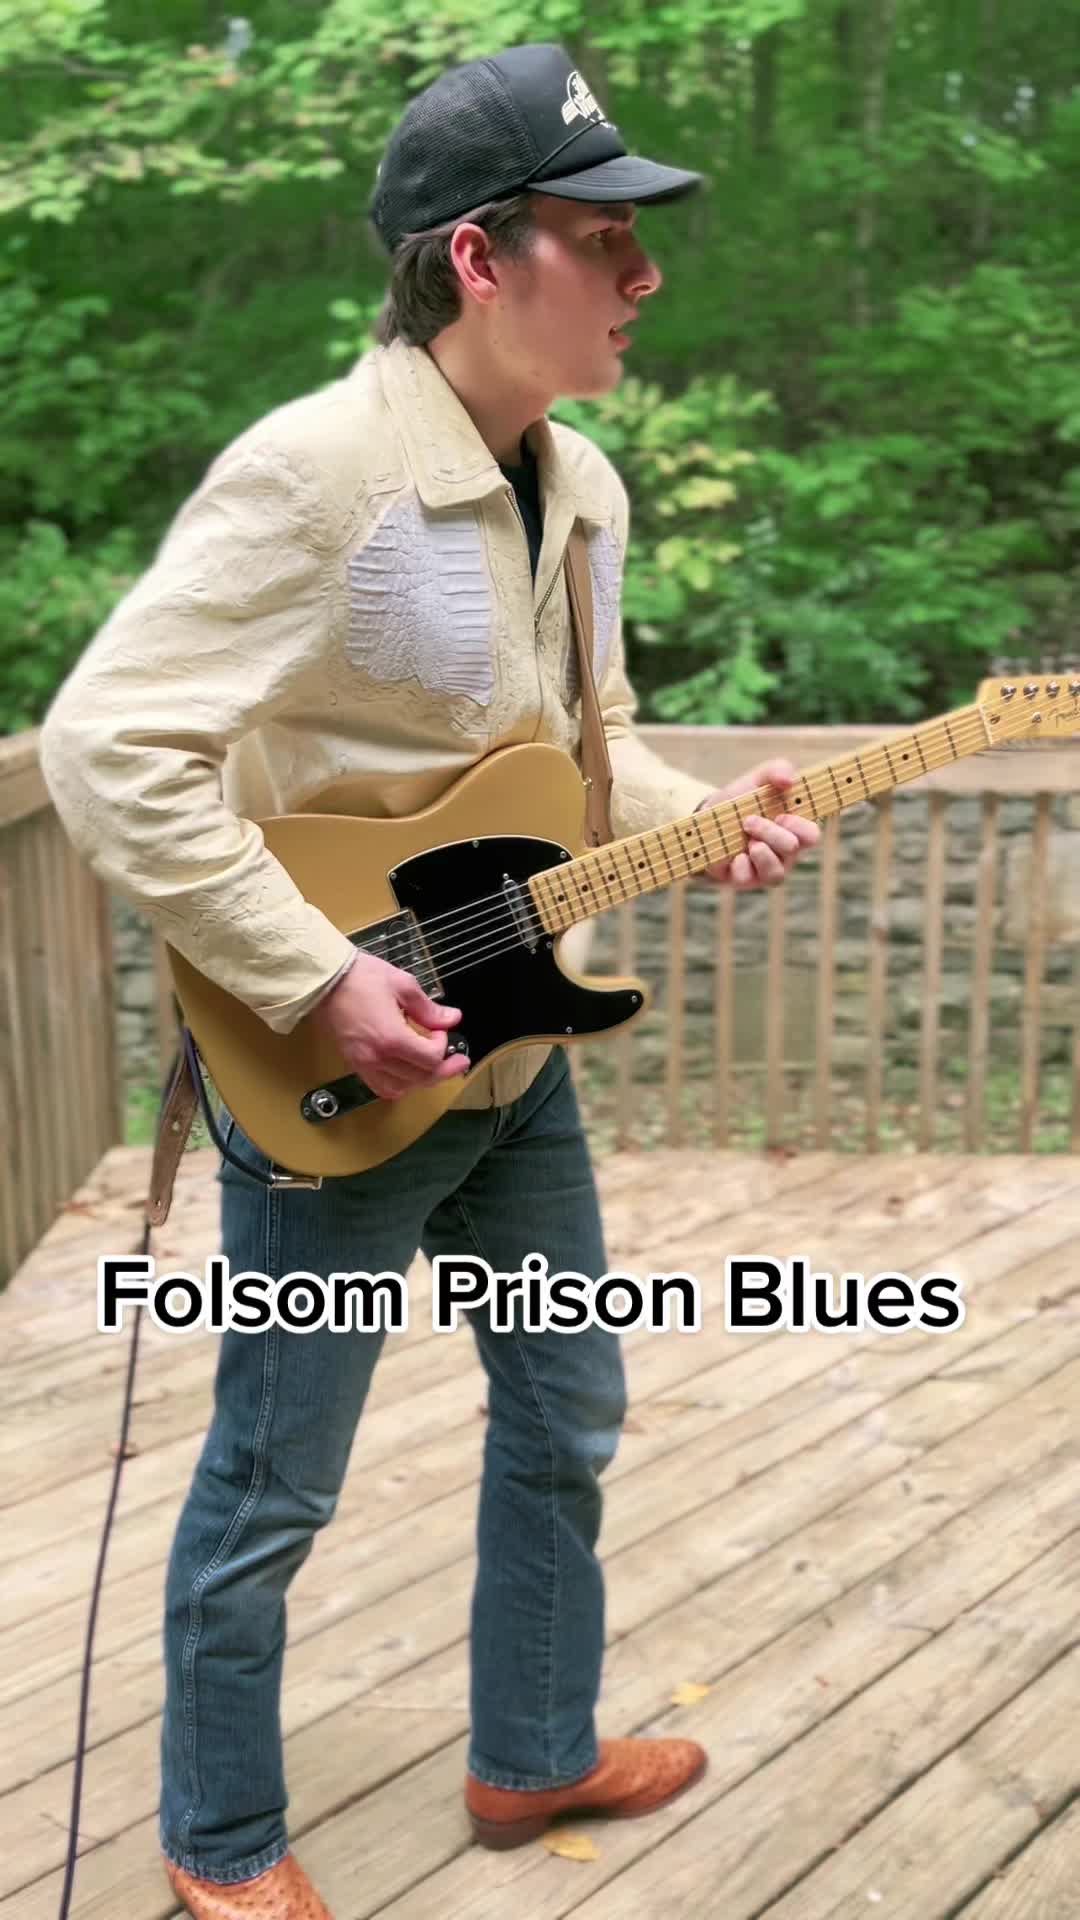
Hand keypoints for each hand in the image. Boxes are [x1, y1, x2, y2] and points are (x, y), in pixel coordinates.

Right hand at [309, 951, 469, 1100]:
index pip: (430, 1058)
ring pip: (401, 1088)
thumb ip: (428, 1008)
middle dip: (443, 1069)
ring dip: (421, 1080)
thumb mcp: (403, 985)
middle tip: (457, 1060)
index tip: (440, 1029)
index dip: (443, 1045)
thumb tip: (451, 1019)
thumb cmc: (361, 977)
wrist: (324, 980)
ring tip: (431, 1066)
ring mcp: (363, 1063)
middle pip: (420, 1078)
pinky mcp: (354, 1063)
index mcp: (392, 1038)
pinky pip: (380, 1087)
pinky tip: (406, 1072)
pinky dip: (398, 1084)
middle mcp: (377, 1058)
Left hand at [696, 758, 819, 887]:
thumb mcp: (759, 778)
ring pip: (775, 874)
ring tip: (747, 842)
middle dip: (770, 832)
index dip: (799, 827)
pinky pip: (746, 879)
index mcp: (793, 829)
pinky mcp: (743, 879)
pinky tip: (733, 855)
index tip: (781, 815)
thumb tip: (788, 780)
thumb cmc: (742, 799)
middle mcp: (783, 853)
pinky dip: (740, 865)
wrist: (707, 817)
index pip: (811, 835)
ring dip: (761, 853)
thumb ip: (777, 770)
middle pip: (791, 849)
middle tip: (749, 821)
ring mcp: (765, 869)